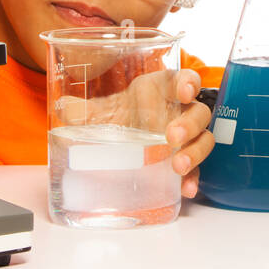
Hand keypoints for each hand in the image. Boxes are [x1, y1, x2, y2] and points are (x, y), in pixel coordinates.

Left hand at [57, 68, 213, 198]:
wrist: (124, 136)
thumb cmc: (123, 114)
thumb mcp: (105, 110)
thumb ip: (86, 110)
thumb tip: (64, 108)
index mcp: (163, 91)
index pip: (184, 80)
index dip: (188, 83)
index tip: (185, 91)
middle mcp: (180, 112)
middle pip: (198, 113)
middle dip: (189, 125)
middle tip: (172, 137)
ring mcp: (186, 138)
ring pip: (204, 140)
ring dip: (195, 152)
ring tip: (178, 166)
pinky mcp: (184, 160)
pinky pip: (198, 169)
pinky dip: (194, 179)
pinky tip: (186, 188)